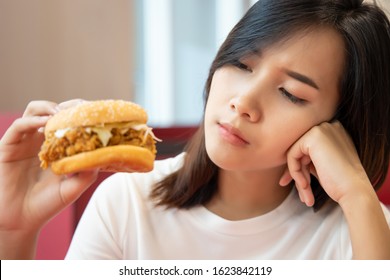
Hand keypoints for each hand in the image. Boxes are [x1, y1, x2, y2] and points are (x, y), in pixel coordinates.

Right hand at [0, 100, 97, 257]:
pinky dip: (32, 121)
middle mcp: (41, 139)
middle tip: (78, 109)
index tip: (93, 111)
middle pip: (52, 109)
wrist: (22, 220)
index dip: (79, 113)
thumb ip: (87, 172)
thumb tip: (102, 154)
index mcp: (57, 145)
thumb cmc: (48, 203)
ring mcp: (24, 141)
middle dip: (66, 106)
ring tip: (60, 114)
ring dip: (48, 108)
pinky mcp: (8, 147)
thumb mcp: (74, 187)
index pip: (68, 120)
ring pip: (34, 110)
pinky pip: (19, 126)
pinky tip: (45, 124)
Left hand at [279, 121, 371, 206]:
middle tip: (302, 195)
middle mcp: (329, 125)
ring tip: (305, 197)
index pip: (308, 148)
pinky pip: (292, 155)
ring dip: (297, 176)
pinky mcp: (313, 136)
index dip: (302, 167)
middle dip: (298, 172)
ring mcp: (321, 129)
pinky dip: (295, 172)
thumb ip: (309, 158)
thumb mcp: (323, 165)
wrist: (355, 192)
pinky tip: (305, 185)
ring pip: (295, 153)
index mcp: (334, 131)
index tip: (302, 185)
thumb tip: (289, 160)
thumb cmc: (341, 183)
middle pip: (300, 149)